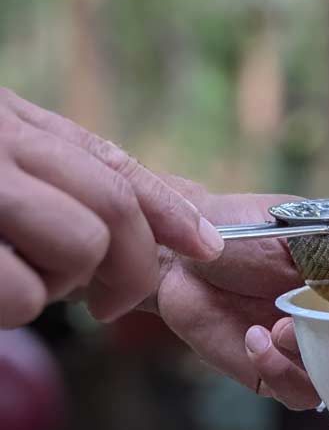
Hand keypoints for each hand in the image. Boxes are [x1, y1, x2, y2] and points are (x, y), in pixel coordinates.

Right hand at [0, 88, 223, 328]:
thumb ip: (51, 175)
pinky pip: (26, 294)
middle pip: (116, 204)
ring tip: (14, 276)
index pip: (112, 162)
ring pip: (83, 246)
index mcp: (11, 122)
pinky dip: (17, 307)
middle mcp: (2, 140)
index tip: (207, 245)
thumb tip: (139, 216)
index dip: (169, 209)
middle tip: (106, 303)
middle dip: (131, 266)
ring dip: (59, 284)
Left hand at [149, 183, 318, 410]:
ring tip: (278, 330)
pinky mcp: (274, 373)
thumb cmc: (236, 233)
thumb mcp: (292, 235)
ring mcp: (306, 349)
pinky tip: (256, 340)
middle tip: (318, 323)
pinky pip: (296, 393)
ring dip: (311, 359)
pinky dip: (281, 371)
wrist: (181, 256)